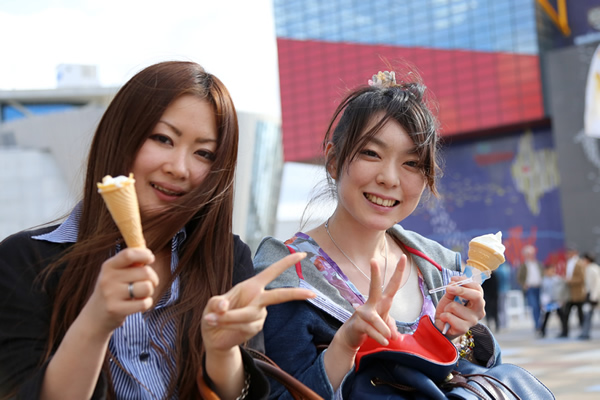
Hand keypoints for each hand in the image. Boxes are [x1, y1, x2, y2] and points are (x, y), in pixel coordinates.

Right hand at [84, 247, 157, 333]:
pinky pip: (144, 303)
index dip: (144, 255)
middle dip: (153, 277)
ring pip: (146, 287)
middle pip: (145, 272)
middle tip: (148, 282)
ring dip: (150, 291)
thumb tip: (146, 248)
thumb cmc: (113, 289)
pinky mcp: (116, 309)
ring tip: (141, 294)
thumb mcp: (116, 272)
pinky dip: (147, 303)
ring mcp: (110, 294)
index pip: (129, 254)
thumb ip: (131, 261)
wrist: (95, 315)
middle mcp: (108, 278)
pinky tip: (139, 303)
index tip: (151, 259)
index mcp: (109, 266)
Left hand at [201, 252, 315, 352]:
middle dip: (296, 294)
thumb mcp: (212, 303)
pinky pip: (244, 325)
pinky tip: (219, 326)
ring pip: (248, 315)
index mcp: (252, 285)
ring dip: (229, 317)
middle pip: (279, 296)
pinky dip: (228, 325)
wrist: (213, 337)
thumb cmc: (214, 314)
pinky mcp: (256, 328)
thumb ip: (216, 303)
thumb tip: (223, 307)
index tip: (302, 255)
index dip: (286, 263)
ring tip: (211, 319)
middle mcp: (259, 298)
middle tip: (313, 294)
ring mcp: (259, 315)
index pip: (272, 272)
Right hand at [335, 255, 406, 350]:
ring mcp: (363, 313)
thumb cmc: (370, 326)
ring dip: (383, 328)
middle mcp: (372, 304)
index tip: (404, 257)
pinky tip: (384, 341)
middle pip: (374, 287)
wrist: (351, 337)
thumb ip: (392, 327)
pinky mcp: (357, 323)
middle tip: (373, 260)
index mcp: (382, 301)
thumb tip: (397, 336)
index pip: (392, 285)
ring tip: (389, 338)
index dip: (398, 272)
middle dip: (374, 275)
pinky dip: (379, 336)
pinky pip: (370, 330)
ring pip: (374, 318)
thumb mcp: (384, 326)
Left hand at [434, 275, 484, 338]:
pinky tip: (445, 319)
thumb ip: (452, 289)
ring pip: (455, 306)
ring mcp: (473, 321)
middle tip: (448, 288)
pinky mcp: (464, 329)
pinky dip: (443, 316)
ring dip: (446, 307)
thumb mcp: (449, 297)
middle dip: (461, 290)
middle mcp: (479, 311)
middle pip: (476, 296)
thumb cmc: (448, 309)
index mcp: (478, 301)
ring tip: (447, 311)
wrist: (442, 325)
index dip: (465, 281)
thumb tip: (453, 282)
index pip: (477, 288)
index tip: (453, 279)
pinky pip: (449, 317)